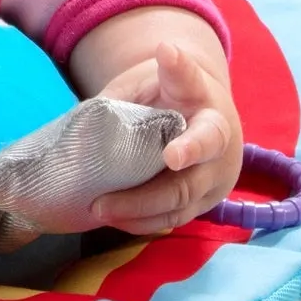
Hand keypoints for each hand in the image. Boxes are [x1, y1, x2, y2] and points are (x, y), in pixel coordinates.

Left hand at [85, 40, 243, 234]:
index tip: (167, 79)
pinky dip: (144, 221)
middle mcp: (220, 140)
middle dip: (147, 193)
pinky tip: (115, 220)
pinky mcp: (206, 198)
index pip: (191, 91)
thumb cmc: (165, 93)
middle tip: (102, 203)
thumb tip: (80, 124)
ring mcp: (216, 174)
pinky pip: (177, 216)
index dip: (178, 91)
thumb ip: (119, 99)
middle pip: (189, 176)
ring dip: (139, 211)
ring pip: (183, 201)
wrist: (203, 106)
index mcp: (201, 99)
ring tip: (99, 210)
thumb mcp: (143, 83)